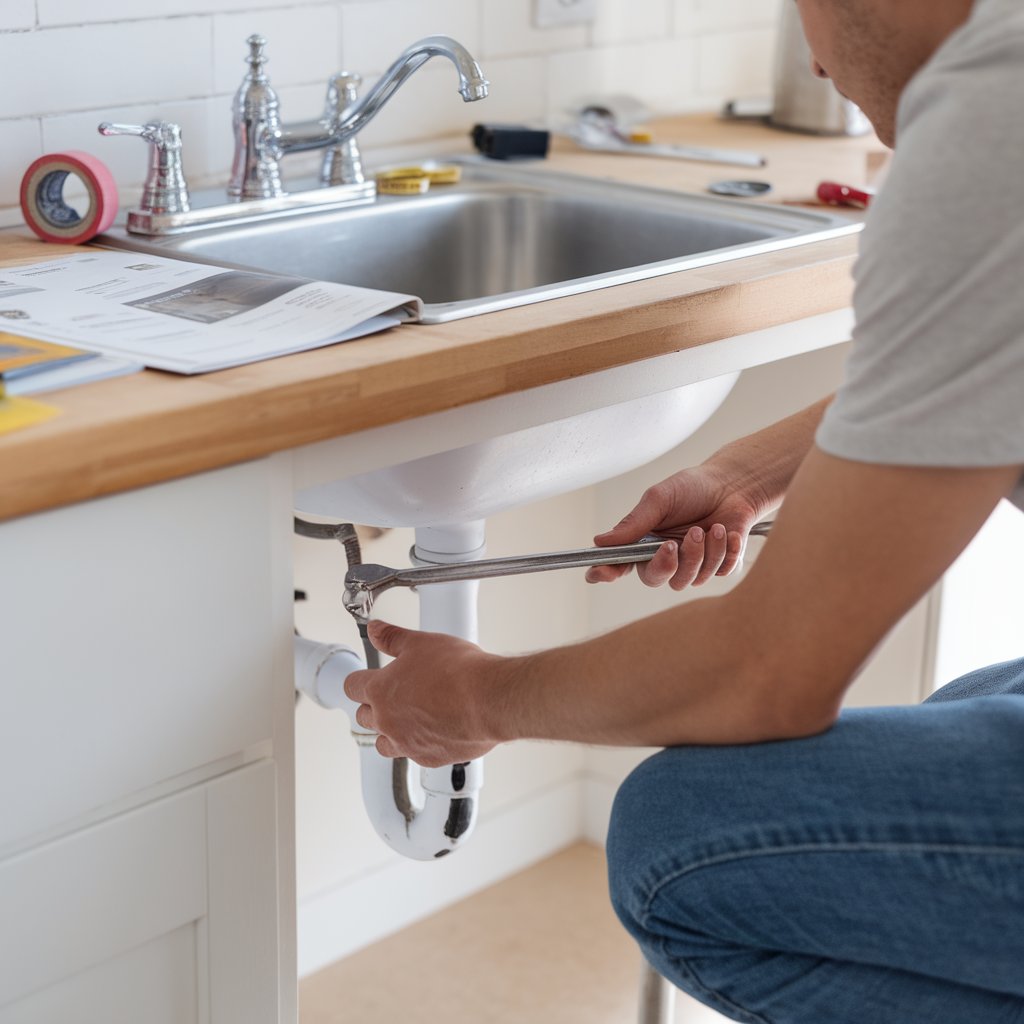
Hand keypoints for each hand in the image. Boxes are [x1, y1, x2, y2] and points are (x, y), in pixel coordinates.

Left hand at [343, 620, 507, 766]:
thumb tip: (375, 630)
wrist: (488, 700)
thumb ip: (393, 637)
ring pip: (384, 742)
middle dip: (375, 704)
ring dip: (390, 730)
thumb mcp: (421, 643)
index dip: (360, 679)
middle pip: (365, 716)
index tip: (367, 677)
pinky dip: (418, 743)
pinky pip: (413, 753)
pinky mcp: (428, 758)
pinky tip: (434, 729)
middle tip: (395, 693)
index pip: (352, 687)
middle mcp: (388, 721)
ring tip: (410, 716)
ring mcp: (407, 743)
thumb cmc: (458, 672)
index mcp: (380, 691)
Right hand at [587, 463, 765, 588]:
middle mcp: (665, 557)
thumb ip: (633, 523)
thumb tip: (600, 540)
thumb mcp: (659, 499)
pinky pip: (719, 572)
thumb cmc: (692, 488)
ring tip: (713, 527)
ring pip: (690, 579)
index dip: (605, 572)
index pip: (618, 563)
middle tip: (674, 543)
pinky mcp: (719, 567)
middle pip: (655, 579)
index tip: (599, 573)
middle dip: (666, 563)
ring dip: (703, 552)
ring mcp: (692, 565)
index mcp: (644, 542)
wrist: (733, 485)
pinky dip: (726, 551)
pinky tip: (729, 532)